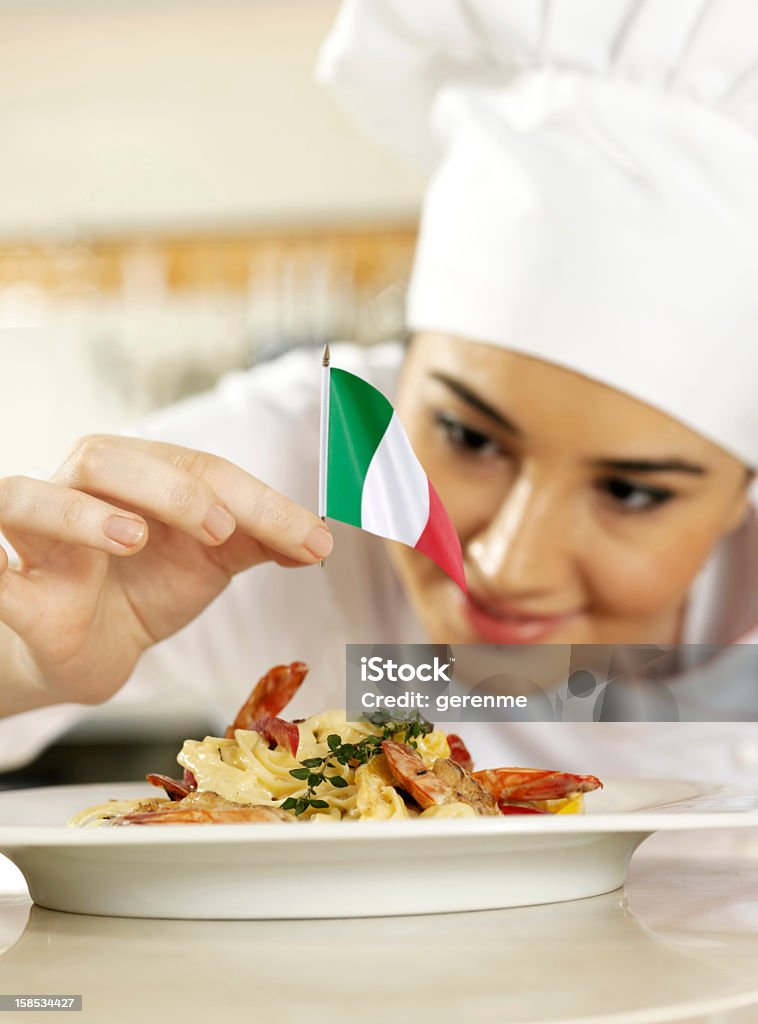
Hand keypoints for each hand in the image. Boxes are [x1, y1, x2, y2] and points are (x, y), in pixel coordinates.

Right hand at [0, 435, 332, 707]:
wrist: (90, 647)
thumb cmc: (145, 586)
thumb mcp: (211, 560)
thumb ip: (261, 541)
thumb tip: (320, 540)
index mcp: (138, 476)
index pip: (197, 468)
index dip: (255, 500)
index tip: (308, 539)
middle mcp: (81, 492)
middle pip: (107, 460)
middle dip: (167, 488)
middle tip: (218, 531)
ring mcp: (38, 540)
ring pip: (29, 497)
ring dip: (79, 513)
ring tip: (131, 538)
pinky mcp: (14, 592)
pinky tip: (3, 566)